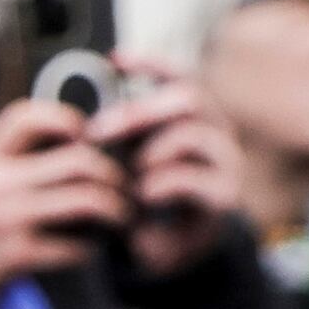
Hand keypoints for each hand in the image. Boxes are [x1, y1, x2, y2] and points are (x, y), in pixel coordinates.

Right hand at [0, 96, 132, 305]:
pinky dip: (92, 248)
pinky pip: (76, 246)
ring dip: (115, 211)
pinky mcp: (15, 256)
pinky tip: (87, 248)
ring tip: (118, 218)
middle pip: (79, 161)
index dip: (67, 119)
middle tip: (121, 188)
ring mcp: (6, 221)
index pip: (28, 117)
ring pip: (88, 201)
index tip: (84, 138)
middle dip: (113, 175)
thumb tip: (73, 145)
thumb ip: (11, 160)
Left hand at [94, 72, 238, 275]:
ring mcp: (226, 163)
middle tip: (96, 131)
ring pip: (193, 134)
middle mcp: (216, 134)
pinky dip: (157, 185)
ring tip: (126, 173)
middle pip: (190, 97)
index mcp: (192, 119)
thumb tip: (82, 105)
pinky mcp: (224, 196)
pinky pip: (191, 178)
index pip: (181, 77)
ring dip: (149, 151)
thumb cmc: (138, 199)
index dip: (153, 63)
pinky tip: (140, 197)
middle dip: (139, 109)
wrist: (160, 250)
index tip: (114, 58)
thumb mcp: (123, 158)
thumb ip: (117, 132)